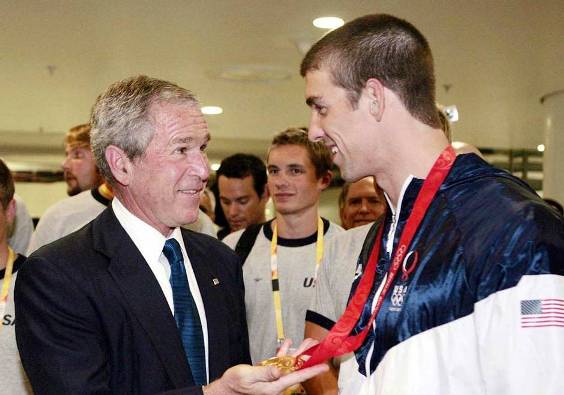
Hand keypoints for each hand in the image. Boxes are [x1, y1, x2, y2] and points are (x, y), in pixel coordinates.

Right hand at [203, 339, 327, 394]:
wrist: (228, 386)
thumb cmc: (236, 382)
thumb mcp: (249, 376)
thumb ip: (266, 372)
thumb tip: (281, 370)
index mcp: (274, 386)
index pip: (297, 377)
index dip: (311, 371)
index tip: (323, 366)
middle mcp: (277, 382)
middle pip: (297, 369)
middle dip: (308, 357)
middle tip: (318, 347)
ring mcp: (274, 378)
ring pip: (291, 364)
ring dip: (299, 352)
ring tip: (308, 342)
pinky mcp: (269, 373)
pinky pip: (281, 362)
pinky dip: (285, 352)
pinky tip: (289, 343)